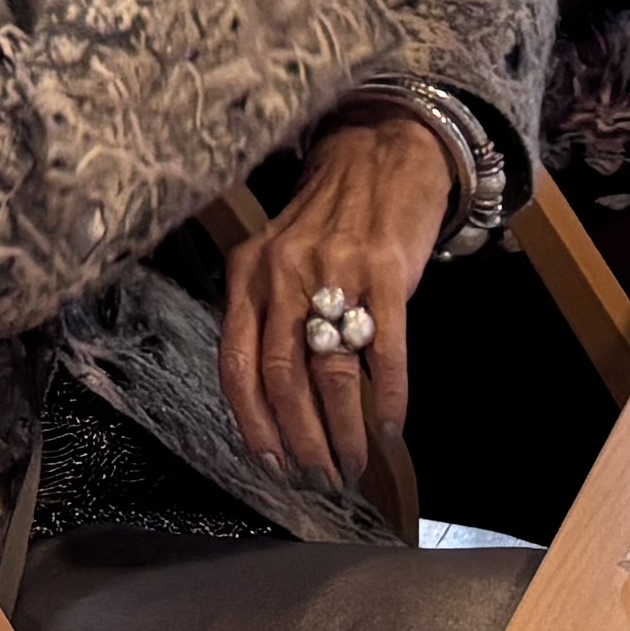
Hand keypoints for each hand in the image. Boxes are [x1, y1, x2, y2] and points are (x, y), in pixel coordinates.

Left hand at [222, 116, 455, 492]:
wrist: (383, 153)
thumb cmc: (329, 218)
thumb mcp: (279, 256)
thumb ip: (268, 315)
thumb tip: (274, 403)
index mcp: (248, 273)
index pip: (237, 364)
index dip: (253, 423)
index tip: (271, 464)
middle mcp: (283, 272)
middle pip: (281, 377)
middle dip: (301, 440)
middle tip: (321, 477)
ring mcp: (335, 271)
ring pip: (330, 372)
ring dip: (344, 430)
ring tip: (355, 463)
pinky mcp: (386, 271)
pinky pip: (384, 350)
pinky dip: (388, 397)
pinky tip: (392, 427)